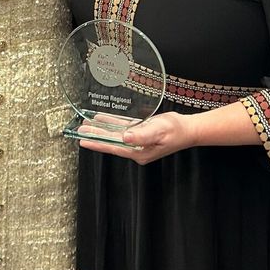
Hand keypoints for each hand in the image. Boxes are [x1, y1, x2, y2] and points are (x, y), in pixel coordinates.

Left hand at [79, 112, 195, 163]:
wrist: (189, 129)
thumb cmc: (176, 130)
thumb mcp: (159, 131)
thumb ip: (141, 134)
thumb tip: (125, 137)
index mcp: (138, 152)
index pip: (113, 147)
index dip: (98, 143)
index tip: (83, 140)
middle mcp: (136, 148)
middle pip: (111, 141)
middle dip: (96, 135)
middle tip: (80, 130)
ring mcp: (138, 142)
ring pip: (115, 134)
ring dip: (102, 129)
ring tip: (86, 123)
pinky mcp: (140, 134)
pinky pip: (123, 128)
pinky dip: (112, 123)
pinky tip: (103, 118)